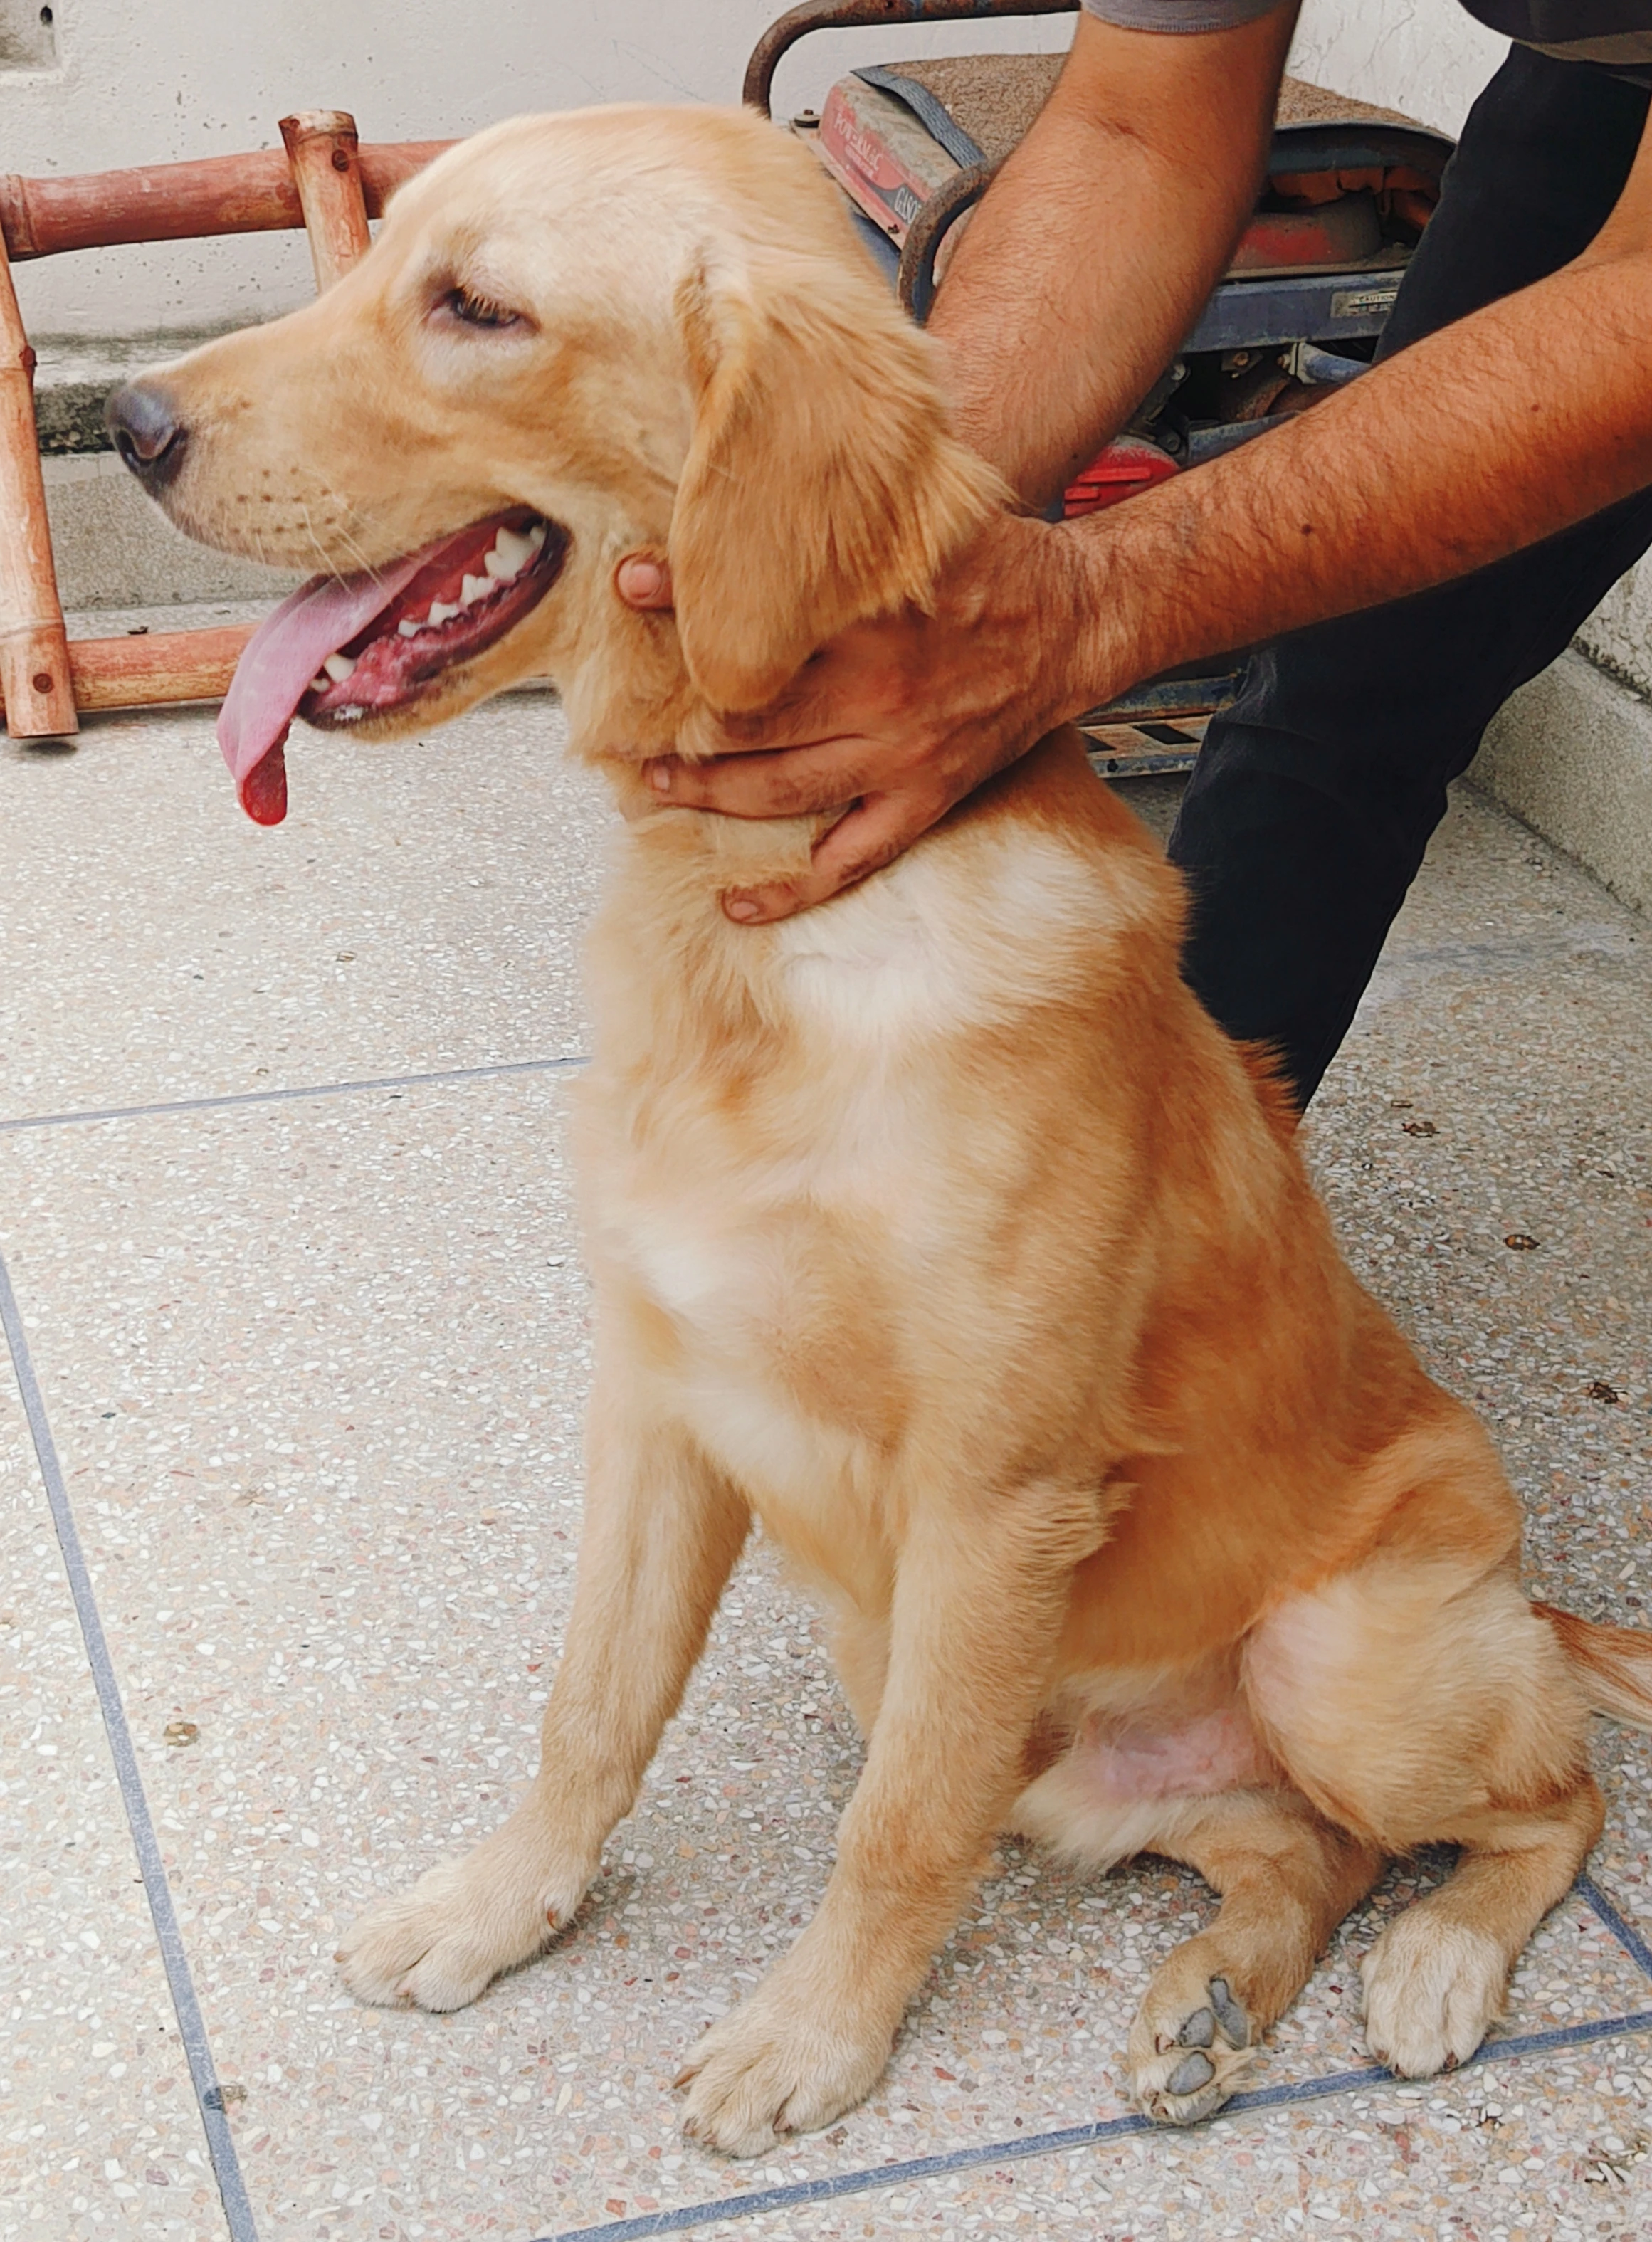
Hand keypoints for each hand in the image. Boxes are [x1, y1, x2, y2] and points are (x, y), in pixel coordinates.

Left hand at [618, 514, 1095, 921]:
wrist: (1078, 623)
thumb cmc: (997, 563)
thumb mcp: (924, 520)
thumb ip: (849, 513)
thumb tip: (766, 468)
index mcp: (875, 623)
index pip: (760, 620)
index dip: (686, 602)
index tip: (628, 585)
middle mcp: (881, 698)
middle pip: (751, 721)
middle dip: (678, 724)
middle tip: (619, 725)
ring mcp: (899, 760)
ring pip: (780, 793)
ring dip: (709, 795)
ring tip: (654, 787)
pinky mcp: (922, 802)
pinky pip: (848, 863)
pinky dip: (790, 891)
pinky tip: (737, 904)